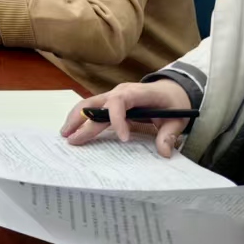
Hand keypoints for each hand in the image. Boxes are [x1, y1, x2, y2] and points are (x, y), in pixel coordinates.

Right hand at [59, 78, 191, 156]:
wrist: (171, 90)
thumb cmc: (173, 103)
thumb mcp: (177, 119)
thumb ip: (169, 135)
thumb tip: (163, 153)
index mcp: (137, 93)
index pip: (119, 101)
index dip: (117, 119)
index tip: (123, 139)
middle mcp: (120, 92)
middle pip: (95, 102)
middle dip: (82, 120)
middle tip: (72, 138)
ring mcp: (113, 96)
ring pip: (89, 104)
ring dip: (76, 118)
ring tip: (66, 134)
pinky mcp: (110, 103)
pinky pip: (93, 109)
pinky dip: (82, 119)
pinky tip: (74, 130)